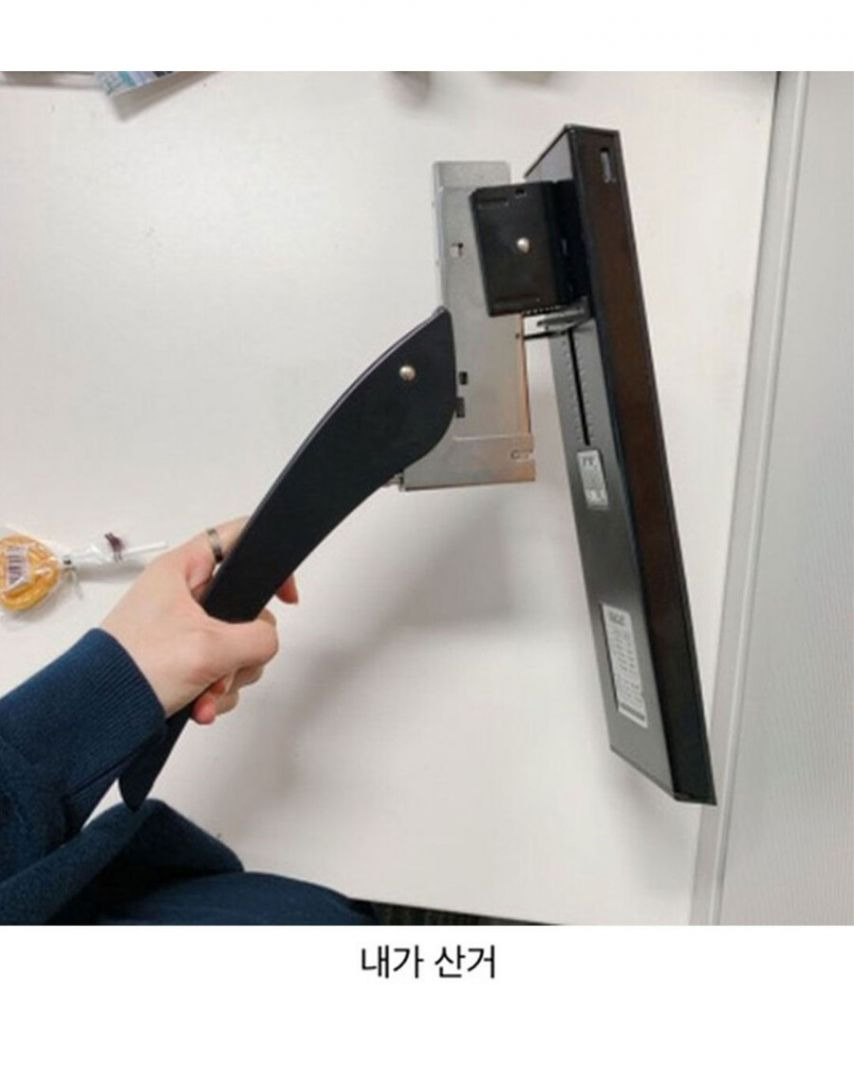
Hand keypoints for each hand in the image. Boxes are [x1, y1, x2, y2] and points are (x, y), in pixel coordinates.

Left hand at [100, 518, 298, 724]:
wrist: (97, 717)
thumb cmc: (136, 668)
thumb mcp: (210, 647)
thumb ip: (258, 637)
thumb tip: (266, 642)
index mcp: (181, 571)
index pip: (235, 540)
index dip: (267, 559)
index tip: (285, 595)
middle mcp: (182, 596)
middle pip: (244, 608)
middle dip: (244, 648)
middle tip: (227, 665)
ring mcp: (181, 630)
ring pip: (235, 645)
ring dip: (230, 676)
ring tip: (208, 693)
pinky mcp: (180, 661)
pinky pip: (219, 671)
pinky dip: (216, 693)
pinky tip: (201, 707)